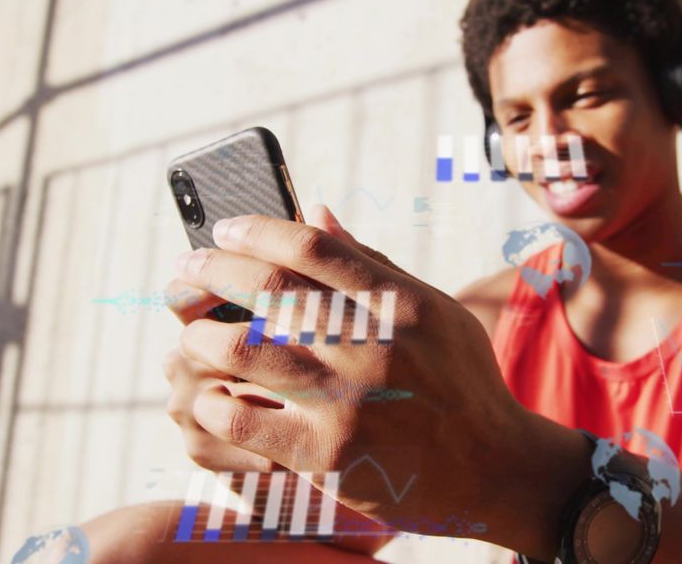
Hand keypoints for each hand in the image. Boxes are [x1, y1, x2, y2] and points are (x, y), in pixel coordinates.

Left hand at [170, 205, 533, 535]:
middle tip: (185, 270)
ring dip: (201, 335)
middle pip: (268, 286)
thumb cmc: (463, 384)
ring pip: (242, 348)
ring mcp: (348, 399)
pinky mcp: (326, 454)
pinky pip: (241, 417)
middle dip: (211, 270)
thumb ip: (373, 264)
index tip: (225, 229)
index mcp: (400, 302)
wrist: (496, 469)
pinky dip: (211, 400)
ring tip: (193, 335)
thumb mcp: (435, 312)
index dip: (256, 229)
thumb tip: (315, 212)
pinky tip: (209, 396)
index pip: (311, 245)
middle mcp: (373, 343)